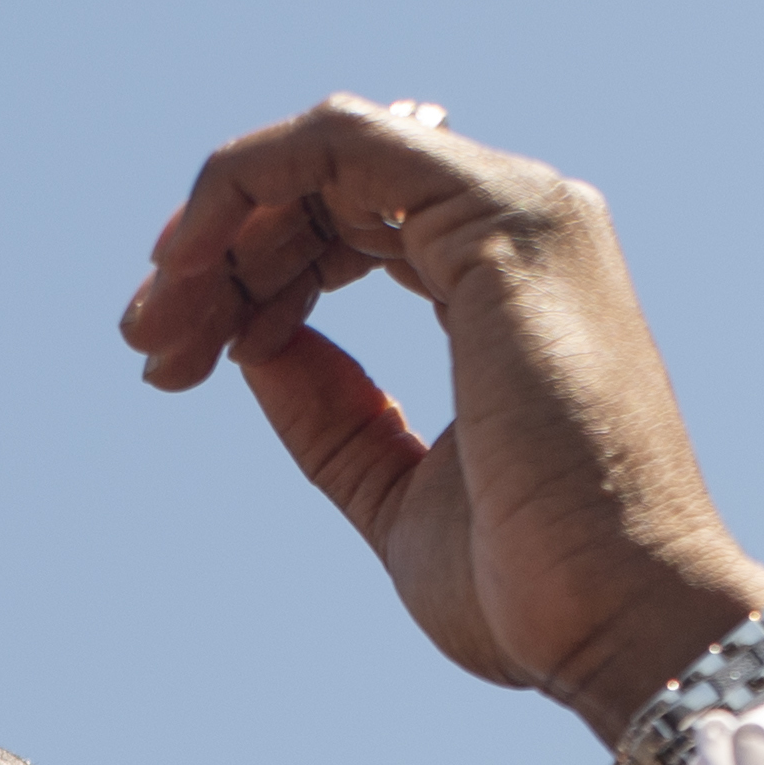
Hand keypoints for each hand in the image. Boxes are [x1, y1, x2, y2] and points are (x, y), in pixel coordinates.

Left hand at [121, 97, 763, 742]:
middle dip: (218, 255)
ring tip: (157, 325)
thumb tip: (252, 346)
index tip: (174, 361)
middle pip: (330, 190)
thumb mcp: (391, 490)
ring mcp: (515, 215)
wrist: (615, 622)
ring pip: (326, 156)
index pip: (353, 229)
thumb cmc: (530, 586)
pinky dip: (250, 181)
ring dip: (220, 227)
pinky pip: (342, 142)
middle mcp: (517, 229)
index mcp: (500, 286)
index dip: (248, 278)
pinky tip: (192, 263)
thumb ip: (330, 412)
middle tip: (148, 341)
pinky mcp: (496, 221)